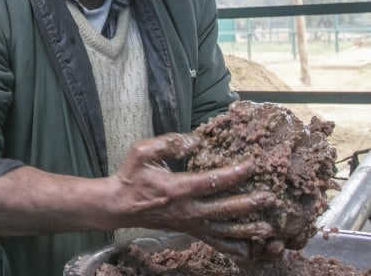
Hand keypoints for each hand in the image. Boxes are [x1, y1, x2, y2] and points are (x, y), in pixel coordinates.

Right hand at [106, 133, 279, 260]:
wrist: (120, 205)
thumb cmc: (132, 176)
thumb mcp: (142, 152)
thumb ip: (168, 143)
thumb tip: (196, 140)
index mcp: (177, 188)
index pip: (211, 181)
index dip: (233, 174)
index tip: (252, 165)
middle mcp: (186, 209)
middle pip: (223, 209)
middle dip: (248, 204)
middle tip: (270, 198)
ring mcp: (189, 223)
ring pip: (223, 230)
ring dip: (246, 229)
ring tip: (269, 228)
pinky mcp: (189, 230)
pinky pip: (214, 243)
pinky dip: (232, 248)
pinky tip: (250, 251)